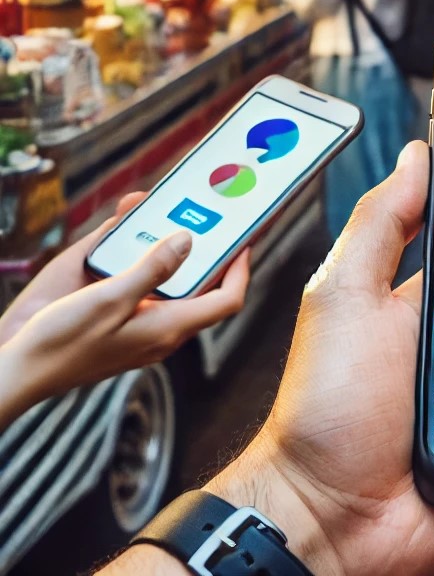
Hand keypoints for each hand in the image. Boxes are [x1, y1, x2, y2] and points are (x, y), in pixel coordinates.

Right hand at [0, 194, 249, 424]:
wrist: (17, 373)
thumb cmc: (59, 343)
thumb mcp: (108, 298)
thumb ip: (151, 269)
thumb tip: (188, 242)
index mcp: (169, 328)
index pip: (227, 300)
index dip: (242, 269)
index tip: (245, 241)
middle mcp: (163, 332)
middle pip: (206, 292)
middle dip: (212, 257)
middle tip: (216, 225)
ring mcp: (144, 333)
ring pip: (177, 291)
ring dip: (178, 258)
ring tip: (174, 225)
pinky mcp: (123, 330)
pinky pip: (149, 294)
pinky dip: (148, 268)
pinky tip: (132, 245)